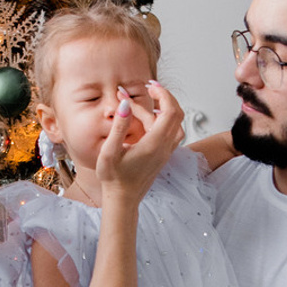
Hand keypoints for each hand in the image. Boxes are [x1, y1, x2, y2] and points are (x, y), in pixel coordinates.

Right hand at [96, 81, 183, 200]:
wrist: (123, 200)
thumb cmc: (113, 178)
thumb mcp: (109, 151)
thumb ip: (119, 126)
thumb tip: (127, 103)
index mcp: (154, 144)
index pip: (170, 111)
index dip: (163, 94)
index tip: (149, 86)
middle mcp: (164, 147)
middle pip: (177, 114)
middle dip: (165, 97)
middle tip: (149, 89)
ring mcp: (165, 152)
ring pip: (176, 124)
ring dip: (165, 109)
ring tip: (146, 104)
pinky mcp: (163, 156)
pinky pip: (171, 133)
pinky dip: (163, 121)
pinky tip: (148, 121)